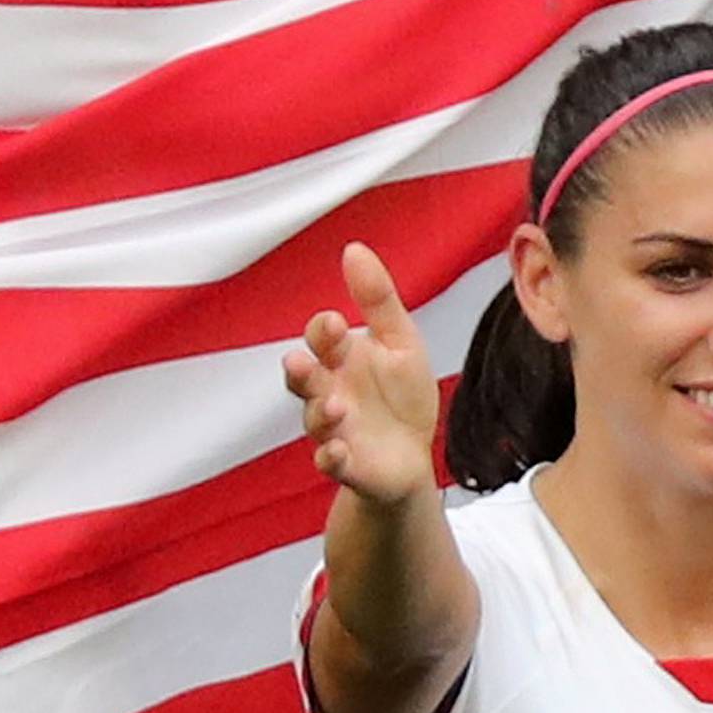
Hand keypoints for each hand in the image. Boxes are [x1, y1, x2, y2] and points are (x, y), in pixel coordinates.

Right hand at [283, 242, 439, 506]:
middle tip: (302, 363)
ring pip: (314, 420)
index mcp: (340, 358)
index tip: (337, 323)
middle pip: (303, 379)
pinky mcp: (345, 465)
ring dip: (320, 413)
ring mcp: (333, 429)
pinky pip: (329, 462)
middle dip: (300, 371)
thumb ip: (378, 299)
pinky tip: (337, 451)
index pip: (320, 338)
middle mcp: (327, 391)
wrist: (412, 455)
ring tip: (336, 406)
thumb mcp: (400, 341)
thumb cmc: (401, 395)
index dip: (323, 332)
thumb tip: (353, 248)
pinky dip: (330, 458)